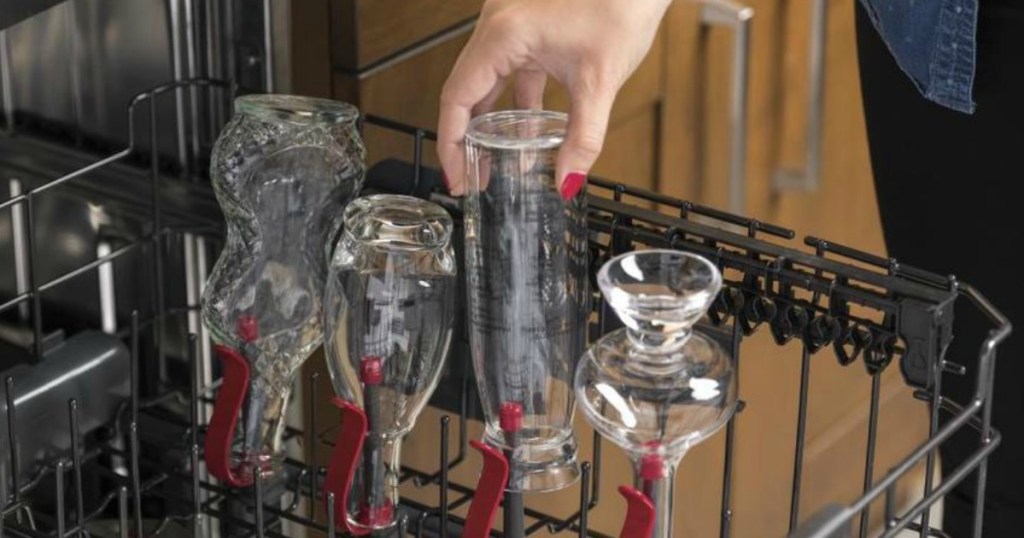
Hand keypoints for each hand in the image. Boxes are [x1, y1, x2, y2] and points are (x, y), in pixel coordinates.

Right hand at [437, 0, 671, 197]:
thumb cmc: (624, 3)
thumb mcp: (600, 81)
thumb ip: (582, 138)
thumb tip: (567, 179)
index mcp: (503, 34)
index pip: (457, 98)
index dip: (451, 144)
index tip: (457, 176)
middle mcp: (497, 23)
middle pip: (464, 91)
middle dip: (465, 139)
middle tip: (470, 177)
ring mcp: (510, 21)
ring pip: (485, 80)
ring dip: (488, 121)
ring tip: (492, 159)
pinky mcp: (528, 24)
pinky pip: (508, 67)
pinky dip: (513, 100)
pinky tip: (526, 128)